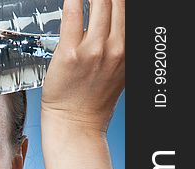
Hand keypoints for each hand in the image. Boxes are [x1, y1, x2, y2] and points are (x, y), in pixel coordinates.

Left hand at [41, 0, 124, 134]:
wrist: (75, 126)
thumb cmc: (91, 103)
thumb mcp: (118, 72)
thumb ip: (118, 46)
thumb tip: (113, 26)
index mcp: (128, 50)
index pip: (128, 9)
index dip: (118, 0)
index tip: (112, 0)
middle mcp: (115, 47)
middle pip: (115, 0)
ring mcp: (93, 50)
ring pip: (98, 1)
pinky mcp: (70, 53)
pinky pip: (72, 14)